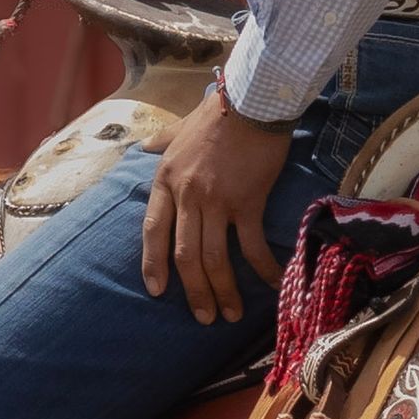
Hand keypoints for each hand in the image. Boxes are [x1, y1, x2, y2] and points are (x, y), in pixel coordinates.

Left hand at [143, 90, 291, 325]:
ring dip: (222, 291)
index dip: (152, 264)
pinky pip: (251, 245)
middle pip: (184, 255)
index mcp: (166, 179)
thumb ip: (162, 142)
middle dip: (193, 291)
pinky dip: (261, 269)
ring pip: (213, 258)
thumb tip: (146, 147)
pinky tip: (271, 285)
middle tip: (203, 317)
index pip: (153, 230)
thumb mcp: (180, 127)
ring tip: (229, 314)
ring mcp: (216, 200)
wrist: (252, 101)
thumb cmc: (218, 113)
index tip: (155, 290)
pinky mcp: (247, 202)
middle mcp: (187, 195)